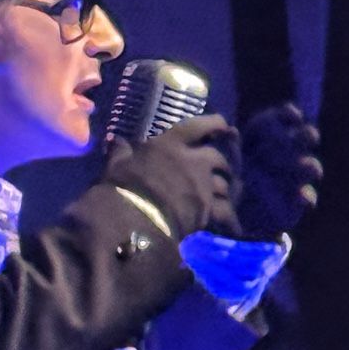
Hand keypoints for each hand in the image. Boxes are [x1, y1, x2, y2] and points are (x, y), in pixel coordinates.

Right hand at [104, 115, 241, 240]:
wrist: (132, 220)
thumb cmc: (122, 187)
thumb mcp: (117, 164)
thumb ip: (120, 151)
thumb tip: (115, 141)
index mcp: (171, 143)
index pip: (200, 126)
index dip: (215, 124)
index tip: (224, 126)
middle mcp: (192, 160)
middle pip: (217, 157)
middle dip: (222, 162)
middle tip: (222, 168)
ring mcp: (202, 185)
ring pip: (224, 184)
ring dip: (226, 189)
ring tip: (225, 194)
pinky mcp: (207, 209)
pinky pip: (224, 211)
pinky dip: (230, 218)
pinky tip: (233, 225)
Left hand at [237, 102, 321, 239]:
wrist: (232, 217)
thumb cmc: (229, 184)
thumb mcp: (225, 166)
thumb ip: (230, 149)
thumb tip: (231, 130)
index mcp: (267, 141)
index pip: (281, 122)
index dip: (289, 116)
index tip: (293, 115)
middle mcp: (284, 156)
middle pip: (302, 140)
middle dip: (307, 136)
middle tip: (310, 136)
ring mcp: (293, 178)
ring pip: (309, 167)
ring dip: (310, 166)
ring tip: (310, 168)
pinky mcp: (296, 201)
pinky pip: (307, 197)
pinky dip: (307, 197)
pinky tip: (302, 198)